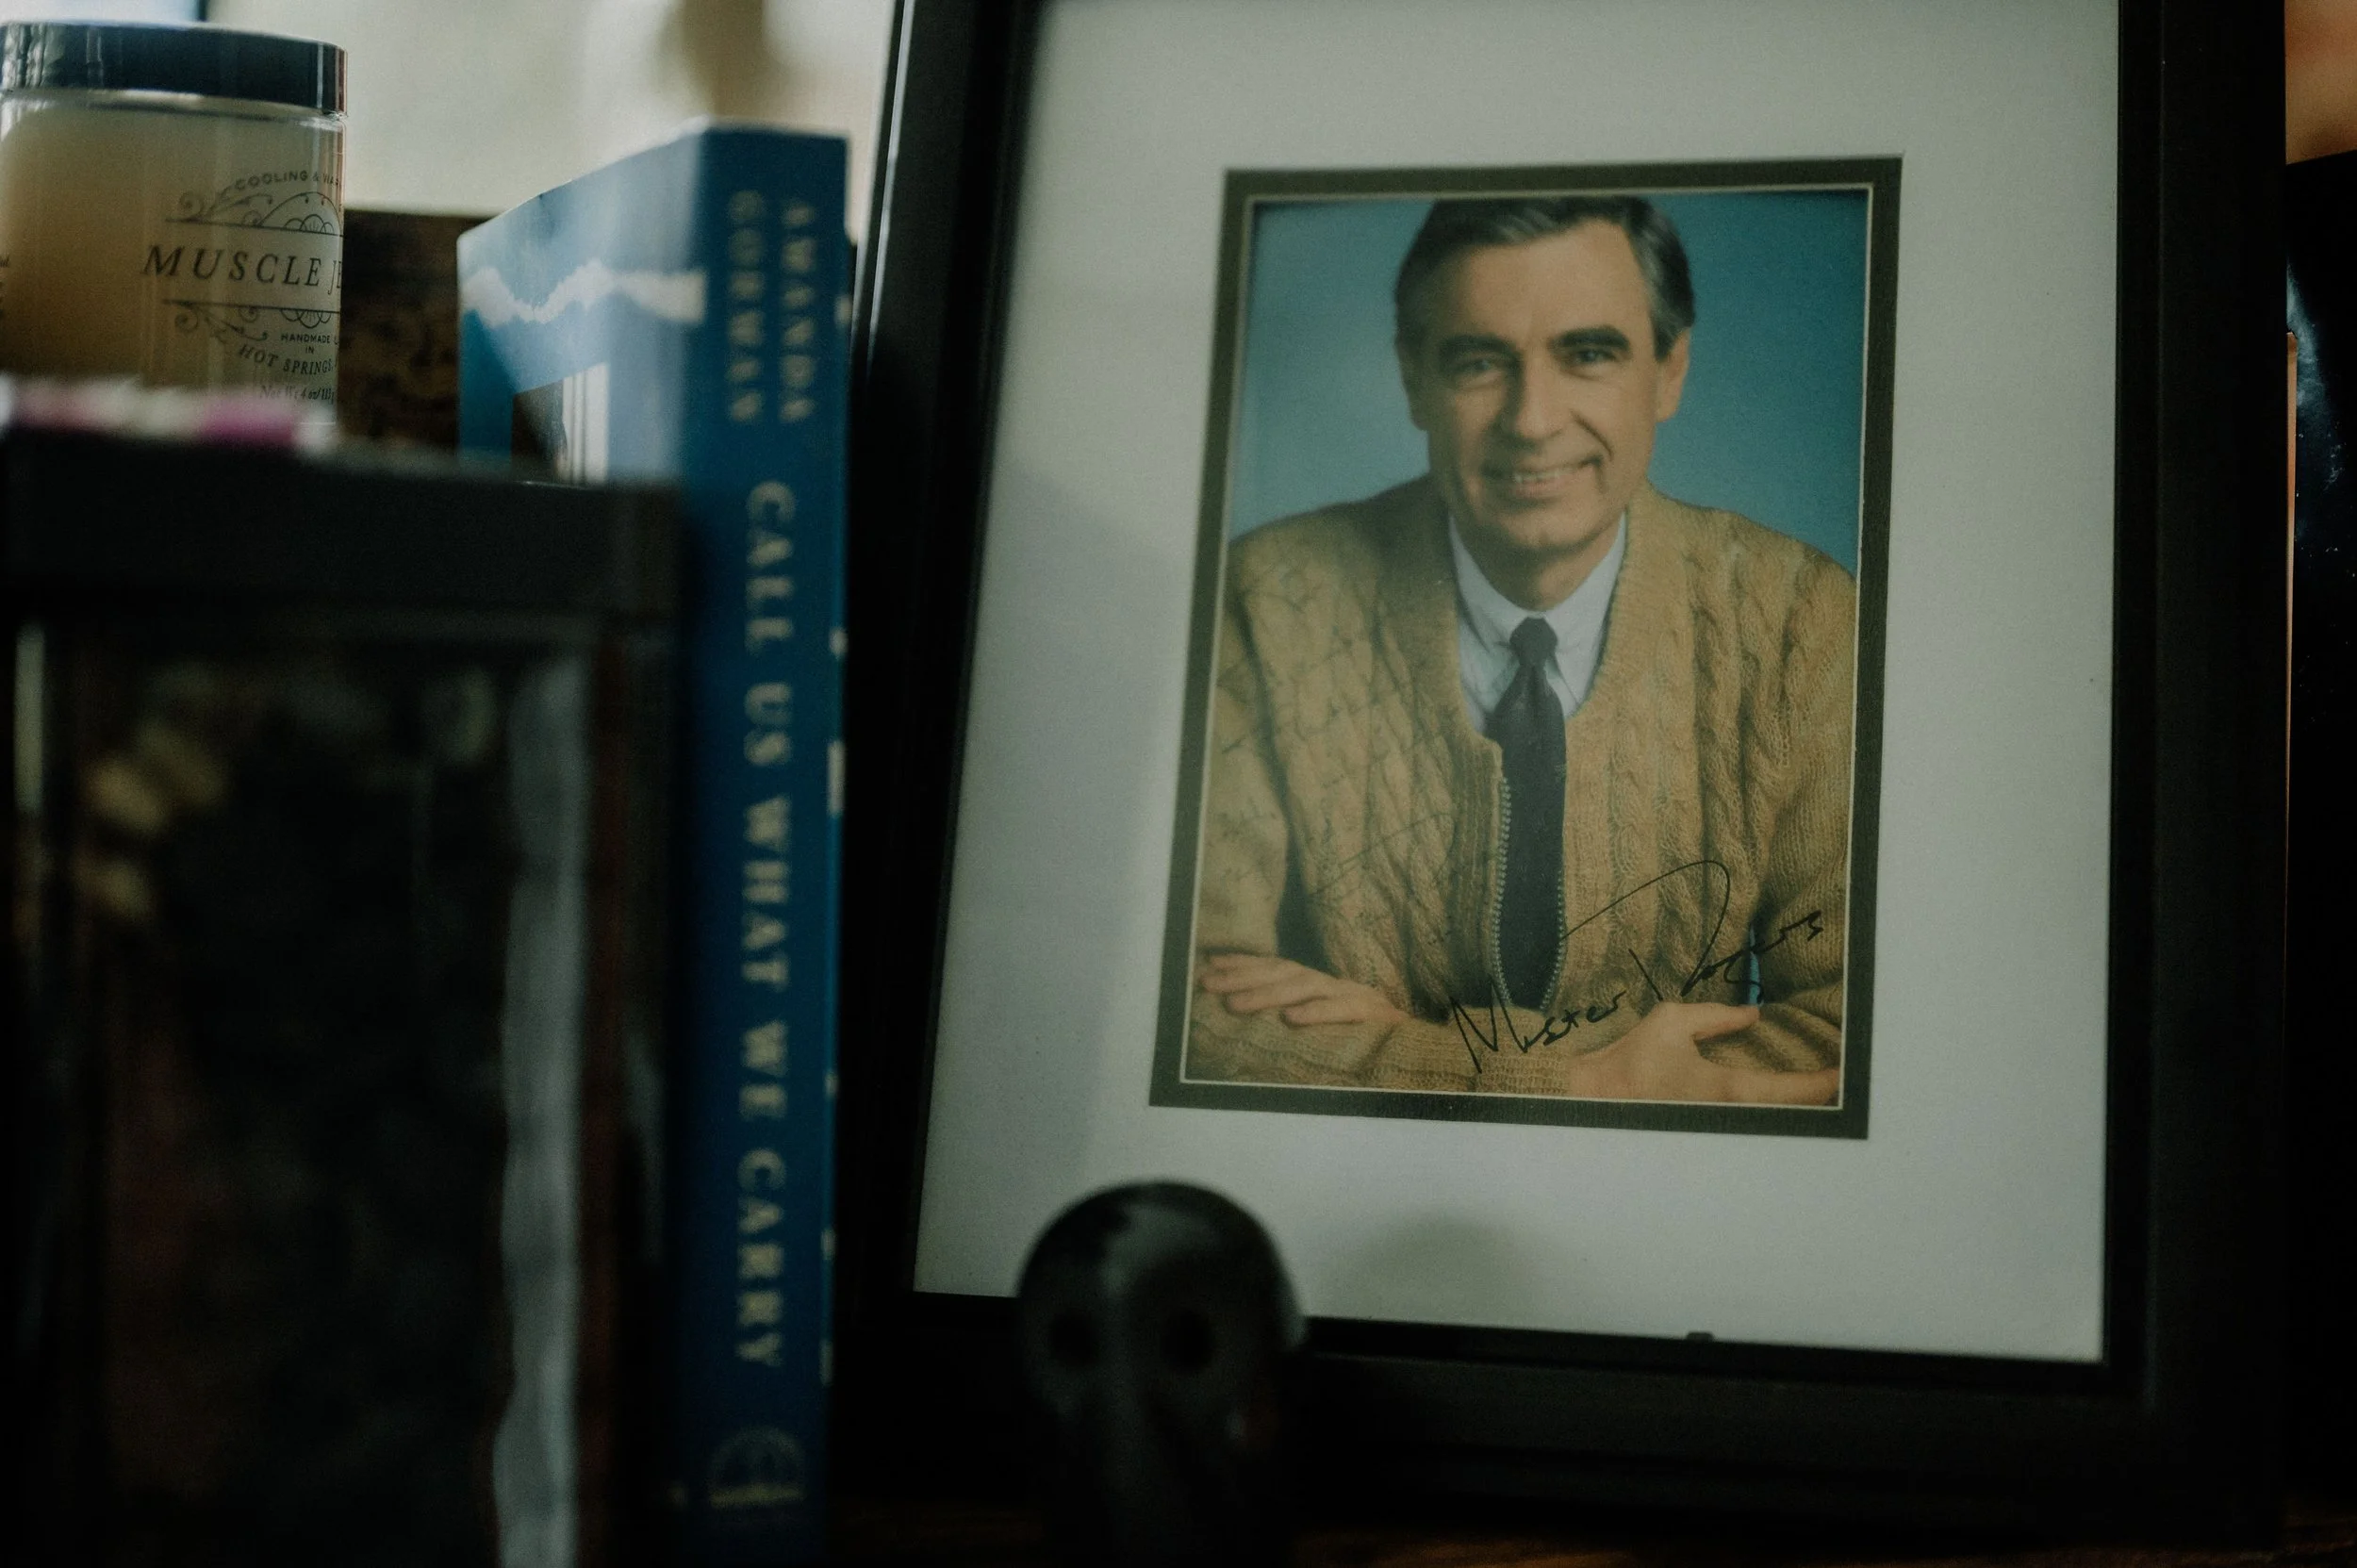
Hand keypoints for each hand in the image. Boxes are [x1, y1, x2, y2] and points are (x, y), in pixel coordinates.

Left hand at [1197, 953, 1408, 1026]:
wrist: (1419, 1047)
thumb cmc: (1364, 1038)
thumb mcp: (1322, 1021)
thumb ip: (1291, 1010)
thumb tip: (1242, 1005)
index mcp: (1319, 984)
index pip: (1275, 966)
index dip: (1242, 964)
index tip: (1208, 966)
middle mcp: (1332, 983)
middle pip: (1282, 972)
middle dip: (1241, 978)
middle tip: (1208, 986)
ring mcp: (1354, 995)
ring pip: (1306, 988)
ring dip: (1267, 995)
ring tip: (1236, 1005)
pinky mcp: (1375, 1015)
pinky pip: (1343, 1011)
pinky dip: (1317, 1013)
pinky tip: (1291, 1018)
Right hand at [1560, 1001, 1838, 1105]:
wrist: (1592, 1098)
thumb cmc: (1629, 1061)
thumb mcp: (1673, 1022)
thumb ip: (1717, 1017)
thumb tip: (1752, 1015)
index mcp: (1725, 1089)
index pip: (1789, 1090)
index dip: (1822, 1083)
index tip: (1843, 1075)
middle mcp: (1726, 1116)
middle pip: (1787, 1116)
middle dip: (1814, 1101)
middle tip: (1836, 1085)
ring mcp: (1715, 1130)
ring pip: (1767, 1124)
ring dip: (1790, 1110)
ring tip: (1812, 1093)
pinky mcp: (1702, 1133)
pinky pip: (1745, 1125)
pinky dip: (1764, 1114)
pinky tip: (1769, 1104)